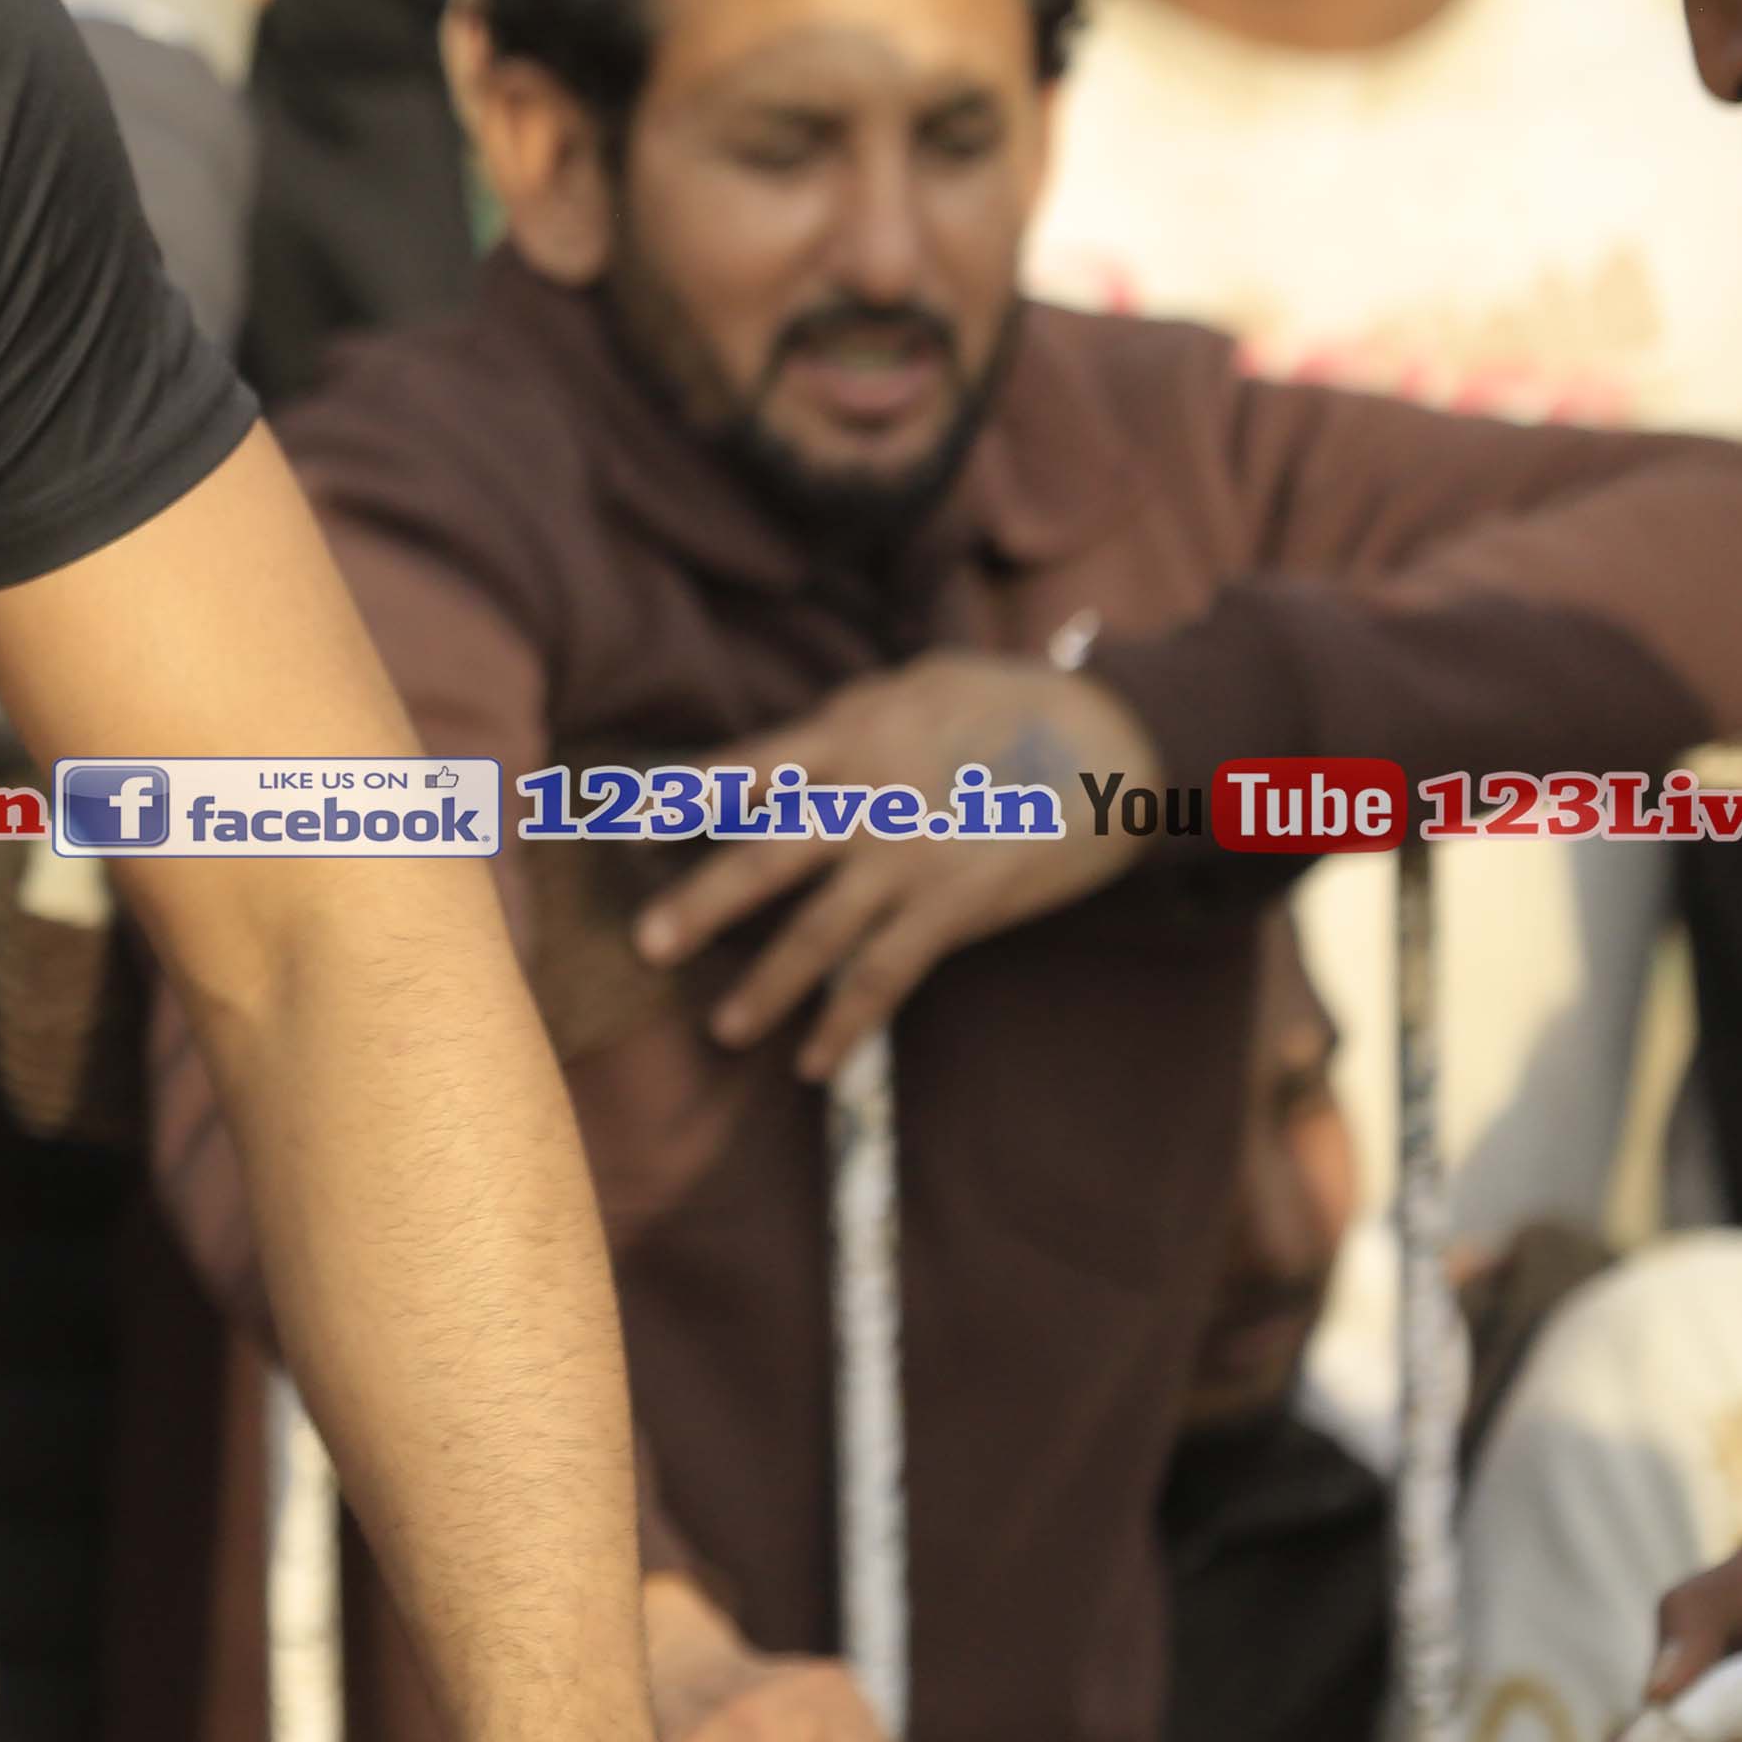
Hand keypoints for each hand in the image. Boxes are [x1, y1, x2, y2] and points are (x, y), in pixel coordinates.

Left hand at [630, 658, 1160, 1074]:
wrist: (1120, 743)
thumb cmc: (1015, 702)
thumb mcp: (925, 680)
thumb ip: (853, 714)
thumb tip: (792, 744)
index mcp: (852, 734)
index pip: (747, 769)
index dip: (683, 795)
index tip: (620, 823)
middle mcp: (871, 799)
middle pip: (767, 857)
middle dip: (703, 904)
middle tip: (645, 944)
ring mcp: (913, 858)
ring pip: (821, 933)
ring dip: (768, 987)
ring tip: (723, 1028)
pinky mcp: (958, 906)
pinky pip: (888, 976)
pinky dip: (849, 1023)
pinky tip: (814, 1062)